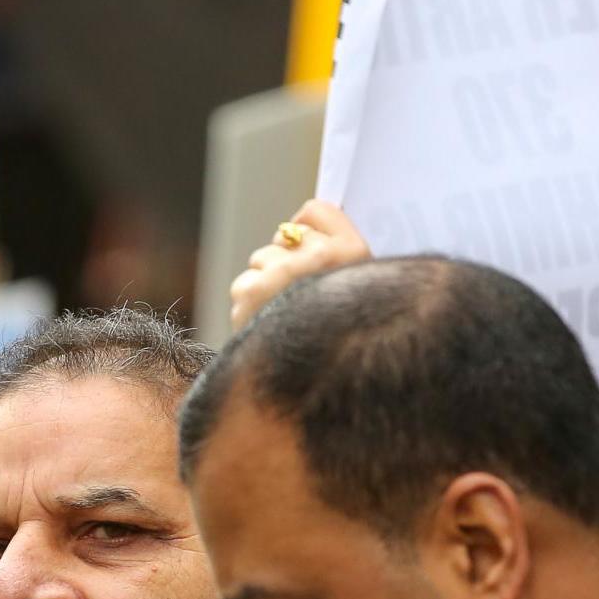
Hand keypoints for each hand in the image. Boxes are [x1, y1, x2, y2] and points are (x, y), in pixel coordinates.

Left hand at [229, 201, 371, 330]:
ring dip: (267, 283)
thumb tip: (301, 220)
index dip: (309, 230)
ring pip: (261, 259)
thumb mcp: (354, 287)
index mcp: (354, 252)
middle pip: (285, 235)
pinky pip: (244, 282)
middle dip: (286, 260)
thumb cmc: (335, 335)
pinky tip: (268, 324)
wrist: (314, 389)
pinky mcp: (251, 292)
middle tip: (302, 297)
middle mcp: (320, 258)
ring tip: (286, 314)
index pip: (315, 209)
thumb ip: (334, 249)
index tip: (313, 254)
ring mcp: (283, 273)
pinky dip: (250, 304)